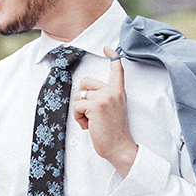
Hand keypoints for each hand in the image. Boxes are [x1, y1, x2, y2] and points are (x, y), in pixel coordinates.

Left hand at [72, 47, 138, 178]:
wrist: (120, 147)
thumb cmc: (114, 132)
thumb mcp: (114, 109)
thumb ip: (104, 97)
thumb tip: (84, 91)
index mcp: (118, 91)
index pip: (117, 69)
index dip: (112, 56)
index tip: (107, 48)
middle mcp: (113, 91)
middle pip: (85, 82)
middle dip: (80, 97)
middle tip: (90, 114)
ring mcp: (105, 97)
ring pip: (78, 96)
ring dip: (79, 111)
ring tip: (91, 122)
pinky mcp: (96, 106)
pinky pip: (76, 106)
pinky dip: (78, 118)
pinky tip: (89, 126)